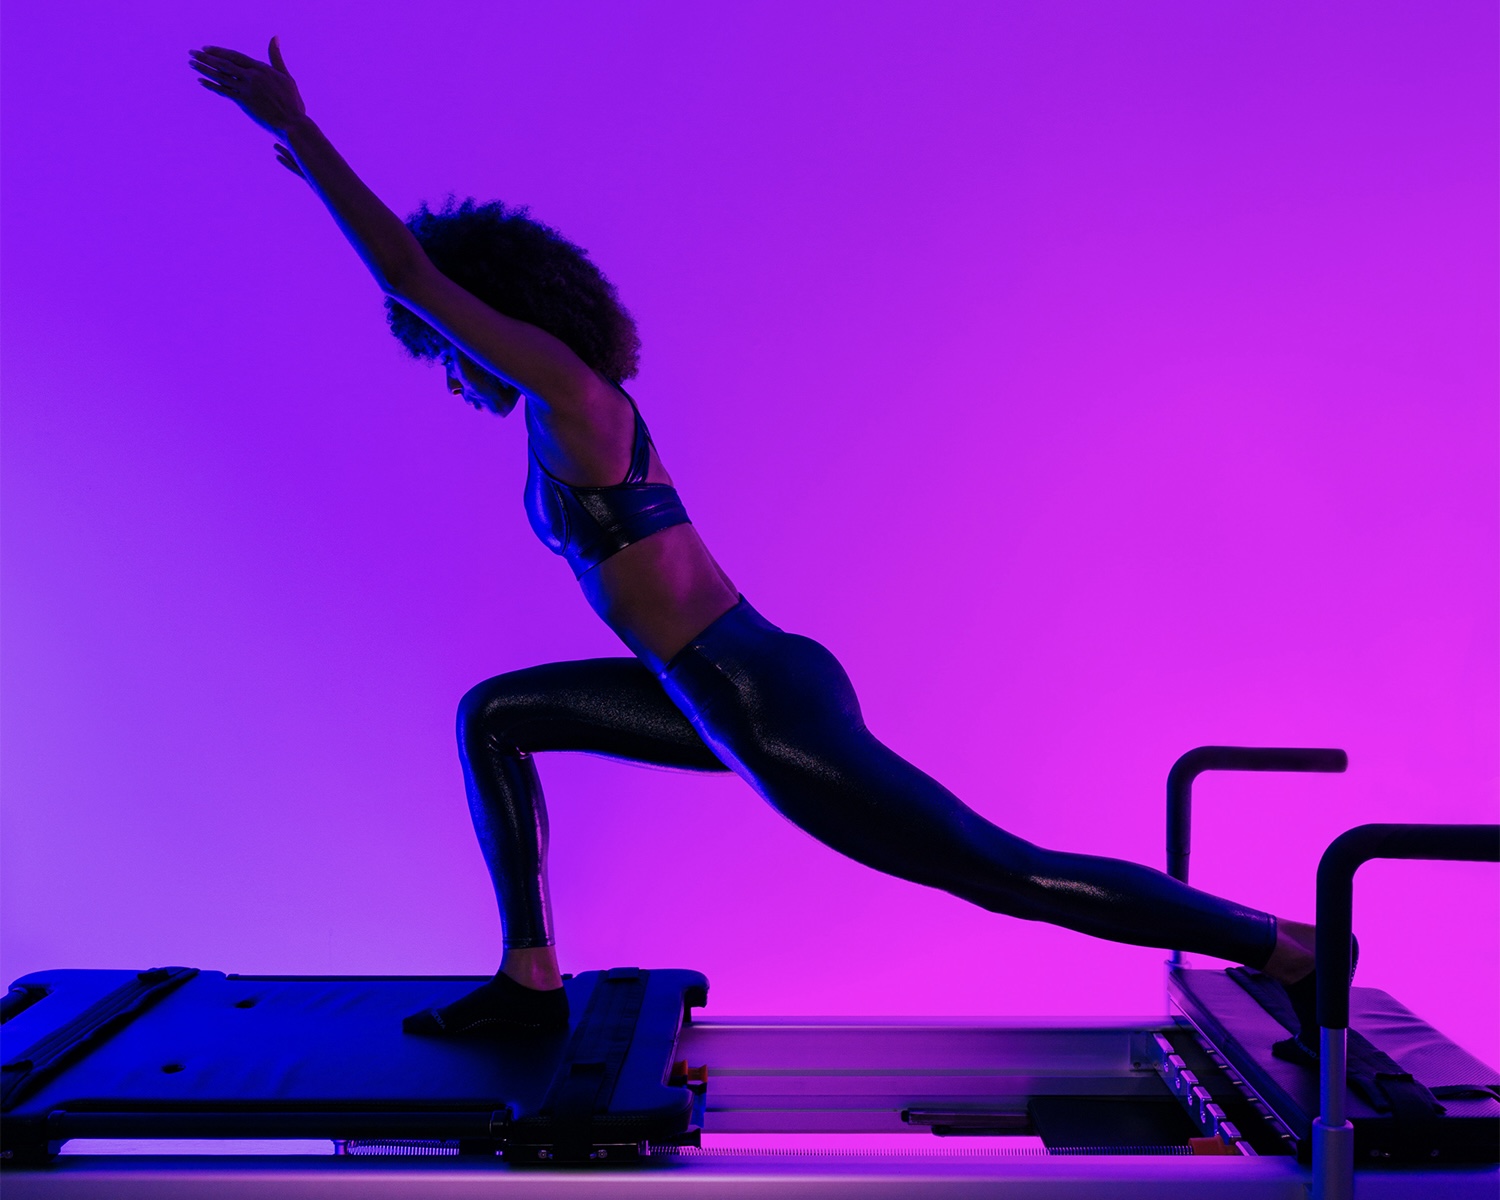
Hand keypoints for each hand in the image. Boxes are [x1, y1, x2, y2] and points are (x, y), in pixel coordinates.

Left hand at [190, 37, 306, 146]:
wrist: (292, 123)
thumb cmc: (292, 103)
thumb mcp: (286, 76)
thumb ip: (276, 57)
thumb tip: (274, 37)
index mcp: (261, 68)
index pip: (234, 56)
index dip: (219, 51)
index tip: (206, 48)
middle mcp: (252, 76)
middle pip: (224, 63)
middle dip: (206, 57)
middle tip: (191, 52)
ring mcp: (246, 89)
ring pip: (220, 75)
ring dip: (204, 68)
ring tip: (191, 63)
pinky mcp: (243, 102)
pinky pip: (223, 91)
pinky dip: (211, 85)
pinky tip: (200, 80)